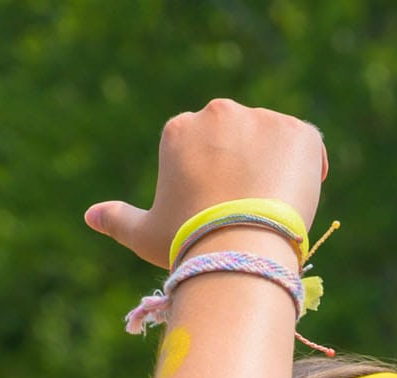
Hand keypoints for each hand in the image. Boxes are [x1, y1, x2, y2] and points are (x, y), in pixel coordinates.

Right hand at [85, 99, 325, 268]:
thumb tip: (89, 216)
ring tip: (274, 209)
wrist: (239, 246)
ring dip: (276, 167)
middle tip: (249, 211)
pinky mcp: (298, 132)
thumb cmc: (188, 242)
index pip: (203, 148)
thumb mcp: (145, 234)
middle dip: (244, 167)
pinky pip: (307, 146)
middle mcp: (218, 114)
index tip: (221, 209)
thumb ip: (117, 220)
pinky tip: (298, 198)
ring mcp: (261, 119)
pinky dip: (307, 168)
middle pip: (238, 139)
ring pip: (273, 141)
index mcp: (179, 130)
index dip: (215, 180)